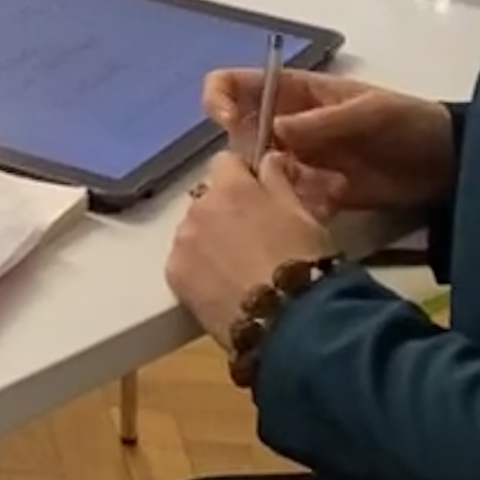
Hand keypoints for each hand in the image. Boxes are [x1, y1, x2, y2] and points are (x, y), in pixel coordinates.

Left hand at [166, 151, 339, 344]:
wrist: (289, 320)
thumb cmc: (306, 262)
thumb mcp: (304, 214)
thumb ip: (279, 180)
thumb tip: (270, 159)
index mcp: (231, 187)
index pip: (226, 161)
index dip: (244, 177)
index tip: (259, 196)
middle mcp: (198, 207)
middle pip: (207, 199)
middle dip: (226, 211)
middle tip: (253, 239)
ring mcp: (182, 241)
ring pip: (193, 230)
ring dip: (210, 240)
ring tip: (238, 270)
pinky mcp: (174, 275)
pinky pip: (184, 261)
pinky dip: (198, 269)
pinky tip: (222, 288)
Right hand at [203, 70, 457, 222]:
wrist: (448, 167)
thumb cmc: (408, 123)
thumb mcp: (369, 113)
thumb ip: (322, 121)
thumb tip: (275, 130)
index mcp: (295, 93)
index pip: (235, 85)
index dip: (220, 99)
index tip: (227, 124)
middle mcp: (288, 126)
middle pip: (239, 134)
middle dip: (245, 154)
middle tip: (272, 170)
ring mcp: (301, 161)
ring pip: (259, 172)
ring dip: (271, 184)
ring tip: (310, 189)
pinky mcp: (315, 193)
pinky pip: (287, 200)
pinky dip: (295, 205)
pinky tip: (326, 204)